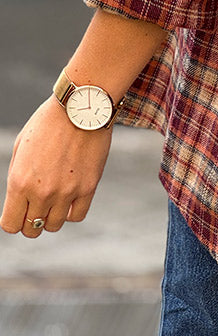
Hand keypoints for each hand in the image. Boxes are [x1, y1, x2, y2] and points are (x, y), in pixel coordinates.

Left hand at [1, 97, 112, 238]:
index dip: (14, 221)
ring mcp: (67, 191)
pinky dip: (71, 211)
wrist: (81, 106)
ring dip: (51, 216)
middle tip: (36, 207)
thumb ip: (17, 177)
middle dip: (31, 221)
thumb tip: (19, 201)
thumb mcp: (21, 147)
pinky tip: (70, 198)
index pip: (11, 225)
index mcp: (20, 182)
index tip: (20, 211)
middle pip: (32, 228)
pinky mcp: (88, 187)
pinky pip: (77, 216)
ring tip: (54, 199)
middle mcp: (42, 192)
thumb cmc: (48, 122)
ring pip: (54, 225)